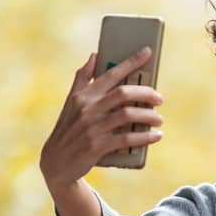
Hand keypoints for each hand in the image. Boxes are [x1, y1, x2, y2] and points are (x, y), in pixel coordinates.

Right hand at [40, 47, 164, 190]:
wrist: (56, 163)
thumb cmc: (68, 129)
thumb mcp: (71, 102)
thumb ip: (83, 78)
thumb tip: (95, 55)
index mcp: (83, 95)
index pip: (110, 73)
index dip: (131, 61)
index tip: (147, 52)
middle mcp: (88, 109)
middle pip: (124, 93)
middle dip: (146, 93)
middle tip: (159, 98)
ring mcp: (92, 127)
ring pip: (127, 115)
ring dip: (149, 116)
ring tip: (159, 119)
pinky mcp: (97, 147)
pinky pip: (127, 139)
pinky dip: (145, 137)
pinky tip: (156, 136)